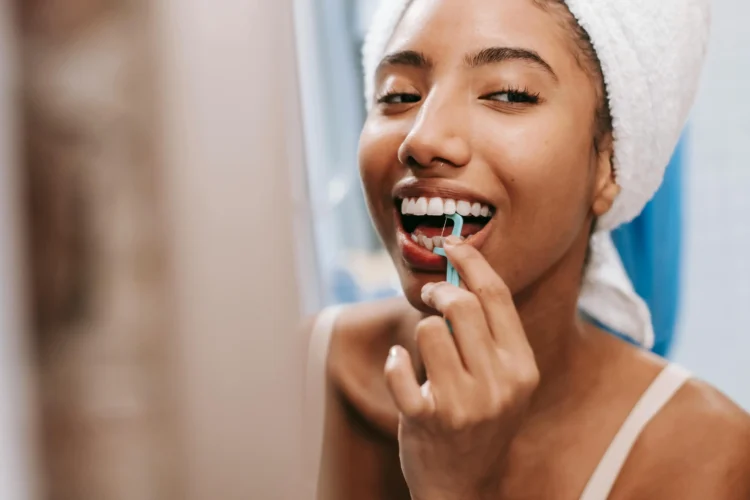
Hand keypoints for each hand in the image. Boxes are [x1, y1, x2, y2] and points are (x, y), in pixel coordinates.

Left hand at [384, 236, 539, 499]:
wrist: (463, 485)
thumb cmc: (481, 422)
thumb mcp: (504, 382)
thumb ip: (491, 335)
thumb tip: (461, 276)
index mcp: (522, 367)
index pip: (496, 296)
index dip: (471, 261)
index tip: (452, 243)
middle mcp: (498, 384)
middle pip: (461, 305)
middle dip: (438, 291)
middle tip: (429, 295)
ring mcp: (464, 404)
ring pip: (428, 330)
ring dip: (419, 332)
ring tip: (424, 353)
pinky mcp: (427, 419)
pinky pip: (399, 368)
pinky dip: (393, 362)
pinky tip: (399, 367)